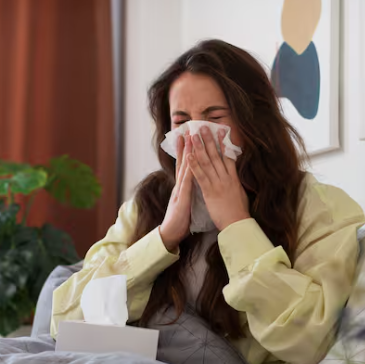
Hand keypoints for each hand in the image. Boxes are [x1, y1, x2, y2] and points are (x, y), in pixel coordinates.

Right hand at [159, 132, 192, 250]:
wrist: (170, 233)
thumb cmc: (180, 219)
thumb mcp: (185, 201)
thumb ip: (188, 191)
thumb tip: (194, 182)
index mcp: (182, 186)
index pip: (185, 165)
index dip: (186, 151)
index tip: (188, 137)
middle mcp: (180, 185)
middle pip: (183, 162)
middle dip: (185, 146)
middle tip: (187, 130)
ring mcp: (180, 190)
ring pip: (184, 168)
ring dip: (187, 153)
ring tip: (189, 139)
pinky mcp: (182, 198)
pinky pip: (186, 183)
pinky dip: (188, 171)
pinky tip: (191, 161)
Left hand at [187, 126, 249, 230]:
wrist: (238, 224)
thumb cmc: (239, 212)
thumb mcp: (240, 193)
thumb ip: (235, 183)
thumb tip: (234, 175)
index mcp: (233, 178)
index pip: (228, 156)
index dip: (224, 142)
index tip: (220, 130)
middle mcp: (225, 177)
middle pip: (216, 155)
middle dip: (209, 140)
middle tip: (203, 126)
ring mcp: (217, 183)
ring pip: (208, 162)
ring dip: (199, 147)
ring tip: (194, 135)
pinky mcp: (209, 192)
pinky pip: (200, 176)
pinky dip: (194, 165)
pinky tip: (189, 156)